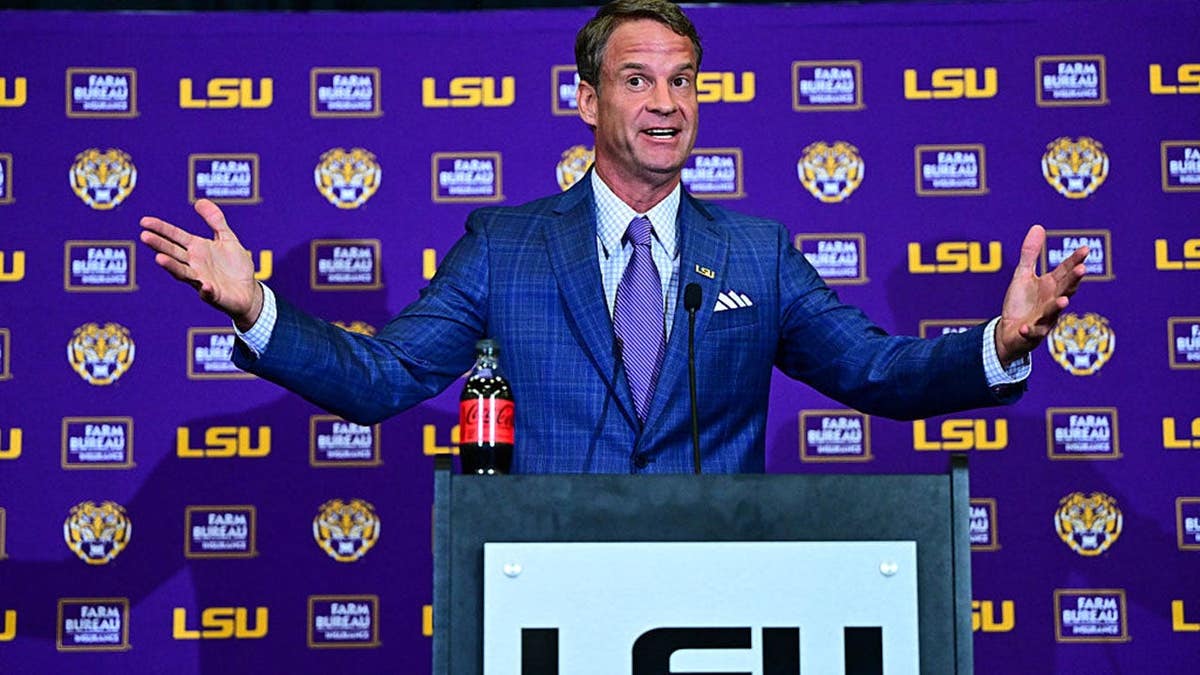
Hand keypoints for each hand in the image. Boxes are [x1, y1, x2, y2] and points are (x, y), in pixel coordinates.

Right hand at [139, 199, 262, 330]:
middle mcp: (195, 264)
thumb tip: (199, 201)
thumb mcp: (227, 238)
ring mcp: (202, 280)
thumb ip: (215, 220)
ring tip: (159, 258)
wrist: (249, 291)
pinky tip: (205, 285)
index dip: (161, 228)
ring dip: (171, 266)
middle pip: (174, 253)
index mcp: (198, 249)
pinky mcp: (214, 295)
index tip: (144, 221)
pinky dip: (205, 290)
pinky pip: (208, 293)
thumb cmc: (235, 265)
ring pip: (183, 273)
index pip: (176, 236)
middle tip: (144, 236)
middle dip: (159, 245)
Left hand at [995, 224, 1087, 366]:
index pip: (1066, 271)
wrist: (1009, 332)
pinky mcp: (1031, 334)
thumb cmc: (1021, 303)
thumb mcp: (1023, 275)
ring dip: (1058, 306)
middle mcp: (1052, 301)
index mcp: (1051, 286)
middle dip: (1073, 280)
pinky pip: (1031, 333)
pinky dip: (1029, 330)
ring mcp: (1044, 319)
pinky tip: (1024, 327)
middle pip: (1065, 289)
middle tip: (1082, 269)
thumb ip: (1030, 254)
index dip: (1075, 260)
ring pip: (1052, 312)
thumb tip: (1038, 226)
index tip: (1085, 248)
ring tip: (1063, 300)